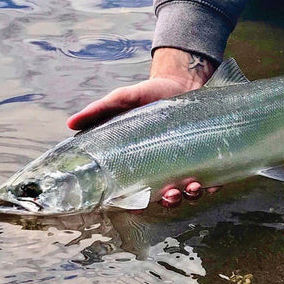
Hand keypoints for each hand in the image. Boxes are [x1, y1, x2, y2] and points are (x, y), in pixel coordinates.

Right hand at [67, 48, 216, 207]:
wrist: (181, 81)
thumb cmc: (150, 93)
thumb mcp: (123, 99)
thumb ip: (100, 111)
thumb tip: (71, 123)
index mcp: (141, 160)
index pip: (136, 189)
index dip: (136, 201)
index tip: (138, 203)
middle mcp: (164, 166)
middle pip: (165, 195)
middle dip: (169, 200)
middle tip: (170, 194)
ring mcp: (186, 162)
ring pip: (189, 191)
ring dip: (191, 195)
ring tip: (192, 187)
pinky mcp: (206, 156)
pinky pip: (211, 178)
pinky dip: (212, 185)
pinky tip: (212, 182)